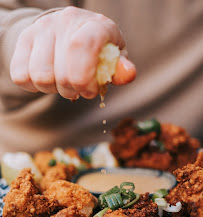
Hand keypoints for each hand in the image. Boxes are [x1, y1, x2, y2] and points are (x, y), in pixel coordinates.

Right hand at [10, 6, 133, 99]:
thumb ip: (119, 67)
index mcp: (93, 24)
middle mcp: (65, 21)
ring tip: (63, 82)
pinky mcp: (24, 40)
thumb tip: (128, 74)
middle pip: (62, 73)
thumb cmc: (95, 49)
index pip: (83, 47)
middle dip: (72, 91)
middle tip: (79, 88)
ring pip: (40, 77)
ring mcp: (41, 29)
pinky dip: (34, 86)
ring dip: (53, 90)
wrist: (67, 31)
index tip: (90, 92)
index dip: (85, 79)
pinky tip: (47, 78)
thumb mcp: (111, 57)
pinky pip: (21, 76)